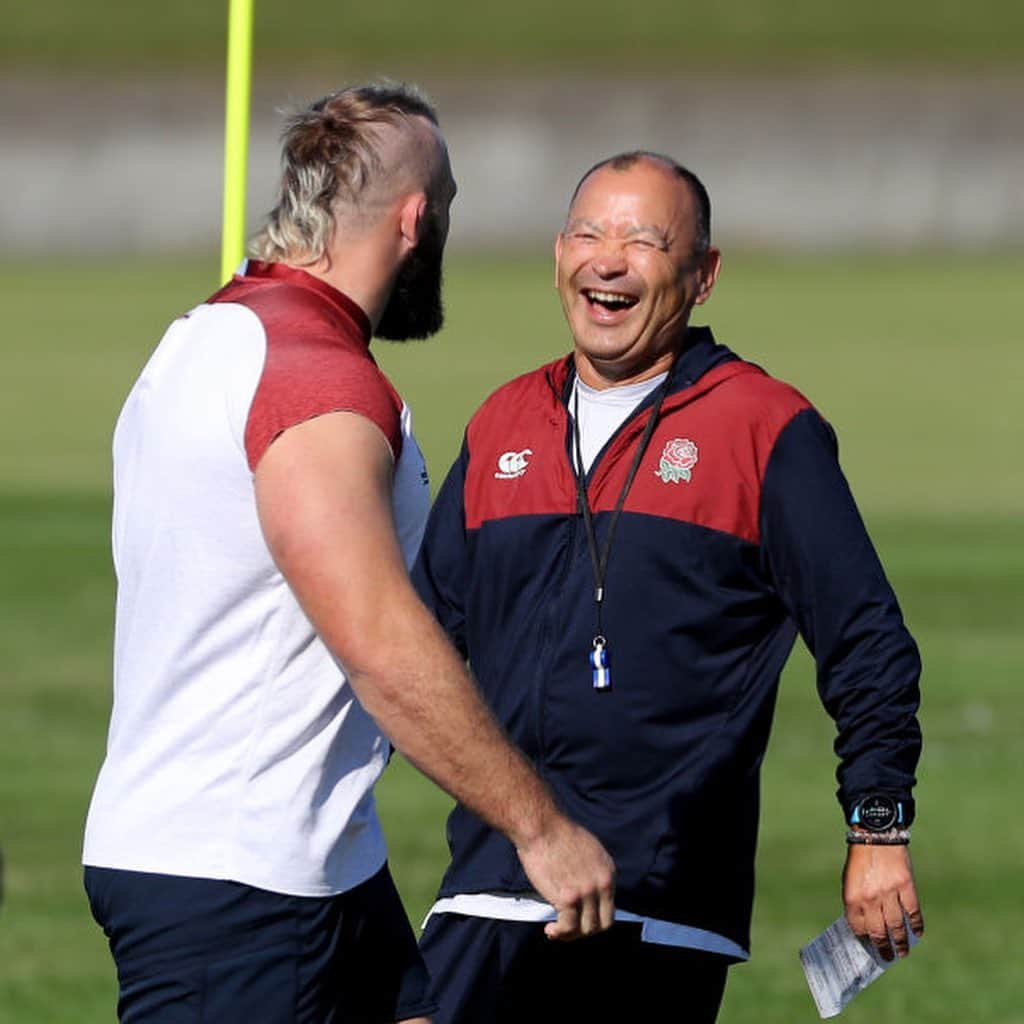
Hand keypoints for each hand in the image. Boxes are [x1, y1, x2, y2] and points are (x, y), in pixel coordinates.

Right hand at [515, 816, 615, 940]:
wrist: (541, 826)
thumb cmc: (556, 834)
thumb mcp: (587, 850)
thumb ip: (592, 872)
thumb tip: (586, 892)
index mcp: (608, 871)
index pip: (610, 908)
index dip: (594, 918)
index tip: (578, 918)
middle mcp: (602, 883)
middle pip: (602, 924)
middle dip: (585, 931)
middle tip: (568, 928)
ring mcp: (586, 892)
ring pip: (585, 929)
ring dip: (570, 935)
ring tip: (555, 930)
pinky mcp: (568, 898)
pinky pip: (568, 928)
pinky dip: (559, 933)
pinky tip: (549, 930)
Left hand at [843, 843, 923, 960]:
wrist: (875, 836)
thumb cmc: (860, 859)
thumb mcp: (850, 880)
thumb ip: (856, 902)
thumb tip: (864, 925)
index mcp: (853, 897)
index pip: (859, 928)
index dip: (864, 939)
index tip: (869, 947)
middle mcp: (870, 898)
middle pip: (879, 931)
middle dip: (883, 948)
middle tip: (888, 957)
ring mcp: (889, 893)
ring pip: (897, 926)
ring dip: (901, 943)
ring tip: (902, 952)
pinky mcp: (906, 886)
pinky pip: (913, 912)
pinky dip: (916, 925)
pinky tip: (917, 933)